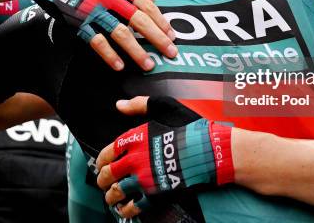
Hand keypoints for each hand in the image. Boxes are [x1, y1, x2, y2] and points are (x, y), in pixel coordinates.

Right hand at [15, 0, 176, 70]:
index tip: (172, 35)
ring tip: (149, 65)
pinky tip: (119, 66)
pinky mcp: (77, 23)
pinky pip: (96, 41)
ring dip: (137, 51)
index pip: (145, 5)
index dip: (160, 20)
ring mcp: (93, 11)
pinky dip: (109, 54)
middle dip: (157, 38)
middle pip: (138, 20)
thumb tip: (153, 0)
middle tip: (171, 53)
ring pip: (120, 33)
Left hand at [96, 97, 233, 218]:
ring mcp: (145, 179)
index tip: (101, 164)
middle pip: (109, 173)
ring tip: (111, 197)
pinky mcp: (156, 194)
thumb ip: (140, 105)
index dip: (102, 159)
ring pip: (117, 192)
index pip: (109, 150)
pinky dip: (126, 209)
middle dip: (102, 179)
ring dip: (111, 196)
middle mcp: (136, 160)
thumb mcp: (166, 107)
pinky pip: (134, 206)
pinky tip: (125, 208)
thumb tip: (120, 105)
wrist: (212, 152)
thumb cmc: (192, 129)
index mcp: (136, 138)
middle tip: (103, 181)